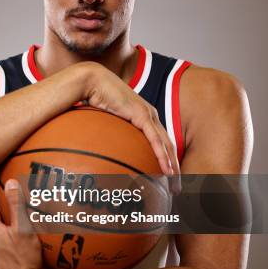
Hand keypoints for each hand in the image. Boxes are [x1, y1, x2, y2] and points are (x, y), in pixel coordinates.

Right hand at [80, 62, 179, 189]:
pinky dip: (162, 155)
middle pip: (167, 145)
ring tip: (175, 184)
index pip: (159, 141)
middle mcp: (149, 115)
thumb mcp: (103, 122)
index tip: (166, 178)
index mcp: (143, 117)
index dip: (166, 159)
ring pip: (166, 144)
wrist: (92, 81)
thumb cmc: (93, 99)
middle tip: (175, 187)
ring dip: (172, 166)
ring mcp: (147, 114)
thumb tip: (97, 154)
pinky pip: (155, 139)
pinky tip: (167, 169)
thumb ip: (106, 135)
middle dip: (174, 168)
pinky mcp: (141, 114)